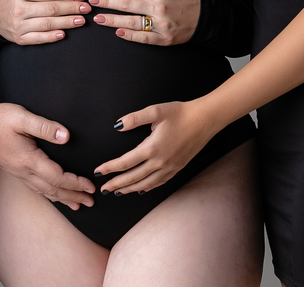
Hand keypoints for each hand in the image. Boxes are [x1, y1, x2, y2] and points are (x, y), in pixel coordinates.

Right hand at [0, 0, 89, 44]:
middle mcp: (19, 9)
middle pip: (51, 9)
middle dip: (72, 8)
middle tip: (86, 9)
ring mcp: (19, 25)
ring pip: (47, 24)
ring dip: (67, 22)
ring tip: (81, 21)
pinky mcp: (19, 39)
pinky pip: (38, 39)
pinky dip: (51, 37)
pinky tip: (63, 34)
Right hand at [0, 102, 95, 209]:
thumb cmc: (1, 120)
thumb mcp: (24, 118)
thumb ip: (46, 127)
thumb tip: (66, 136)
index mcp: (29, 160)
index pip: (58, 177)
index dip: (76, 183)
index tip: (90, 186)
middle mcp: (24, 171)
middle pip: (53, 190)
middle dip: (74, 196)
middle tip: (90, 201)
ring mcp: (20, 174)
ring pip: (45, 192)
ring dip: (63, 199)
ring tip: (77, 205)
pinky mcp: (17, 171)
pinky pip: (37, 188)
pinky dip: (50, 194)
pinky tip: (55, 196)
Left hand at [89, 0, 199, 44]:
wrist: (206, 18)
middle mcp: (158, 7)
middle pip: (127, 4)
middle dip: (107, 3)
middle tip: (92, 2)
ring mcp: (160, 24)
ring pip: (131, 22)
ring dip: (113, 20)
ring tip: (98, 18)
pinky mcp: (163, 39)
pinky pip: (143, 38)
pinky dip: (130, 36)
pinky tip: (117, 32)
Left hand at [93, 99, 216, 194]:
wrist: (205, 120)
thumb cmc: (180, 113)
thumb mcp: (156, 111)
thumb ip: (134, 118)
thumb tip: (117, 125)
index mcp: (152, 148)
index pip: (125, 162)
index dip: (110, 168)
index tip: (98, 172)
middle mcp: (160, 162)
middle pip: (133, 177)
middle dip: (116, 184)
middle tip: (103, 190)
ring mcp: (170, 167)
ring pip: (146, 184)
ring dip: (130, 189)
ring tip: (118, 192)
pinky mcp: (177, 168)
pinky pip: (159, 183)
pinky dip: (147, 188)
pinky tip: (142, 189)